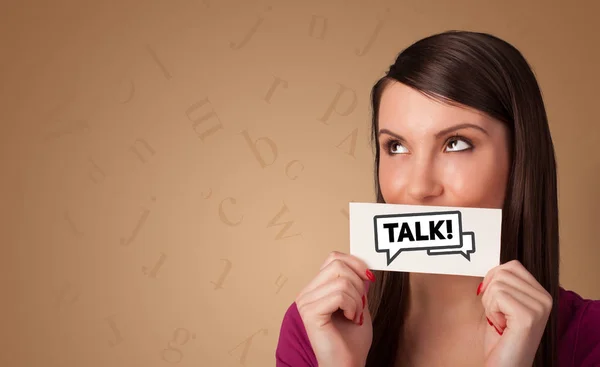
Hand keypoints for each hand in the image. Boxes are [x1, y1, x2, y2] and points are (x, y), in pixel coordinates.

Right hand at [295, 251, 374, 366]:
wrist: (347, 365)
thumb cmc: (352, 342)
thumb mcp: (359, 304)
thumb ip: (358, 284)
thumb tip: (364, 266)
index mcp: (316, 289)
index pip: (333, 258)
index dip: (354, 263)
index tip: (369, 278)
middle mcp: (306, 293)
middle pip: (337, 265)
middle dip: (358, 283)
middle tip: (360, 304)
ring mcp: (306, 302)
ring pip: (341, 281)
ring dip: (357, 299)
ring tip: (354, 315)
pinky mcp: (310, 312)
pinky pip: (339, 295)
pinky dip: (352, 307)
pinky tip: (350, 319)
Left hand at [478, 260, 552, 366]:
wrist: (505, 366)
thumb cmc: (501, 339)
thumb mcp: (504, 305)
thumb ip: (504, 285)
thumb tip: (495, 269)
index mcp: (542, 294)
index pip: (512, 266)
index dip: (494, 279)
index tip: (494, 300)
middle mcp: (546, 299)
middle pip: (503, 272)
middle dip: (490, 293)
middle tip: (499, 315)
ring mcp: (539, 307)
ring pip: (498, 283)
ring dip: (490, 304)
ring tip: (501, 322)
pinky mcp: (528, 316)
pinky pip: (497, 295)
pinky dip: (491, 310)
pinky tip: (502, 326)